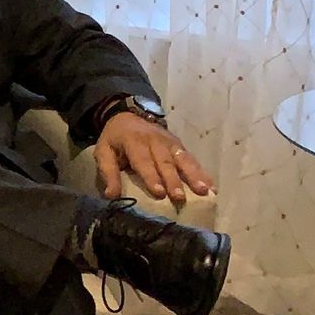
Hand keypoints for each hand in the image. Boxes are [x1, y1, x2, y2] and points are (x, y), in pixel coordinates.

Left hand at [93, 112, 214, 205]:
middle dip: (174, 181)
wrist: (129, 115)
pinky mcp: (180, 146)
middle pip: (166, 162)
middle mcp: (155, 141)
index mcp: (134, 142)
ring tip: (204, 191)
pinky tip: (211, 187)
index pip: (143, 160)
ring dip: (194, 176)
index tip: (159, 193)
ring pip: (183, 160)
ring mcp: (170, 143)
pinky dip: (202, 173)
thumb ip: (108, 172)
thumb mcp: (103, 152)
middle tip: (180, 198)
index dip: (151, 176)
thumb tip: (111, 196)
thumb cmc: (115, 139)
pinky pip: (192, 160)